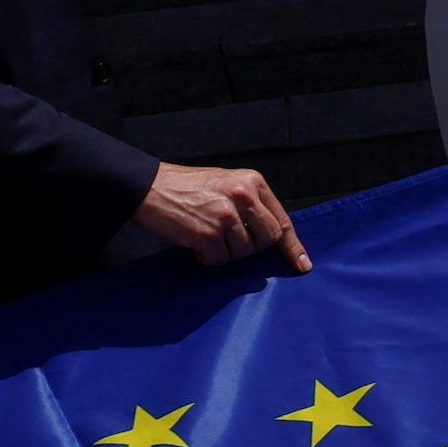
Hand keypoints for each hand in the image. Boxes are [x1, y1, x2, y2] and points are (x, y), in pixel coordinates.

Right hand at [125, 159, 306, 269]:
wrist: (146, 185)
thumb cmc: (184, 186)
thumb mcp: (225, 183)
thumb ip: (249, 204)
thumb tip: (269, 235)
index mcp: (252, 182)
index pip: (282, 220)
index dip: (292, 246)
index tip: (301, 265)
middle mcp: (243, 195)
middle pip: (267, 240)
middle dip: (250, 248)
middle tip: (227, 241)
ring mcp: (226, 215)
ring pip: (243, 253)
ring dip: (225, 253)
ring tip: (206, 236)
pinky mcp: (208, 233)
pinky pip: (220, 260)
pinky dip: (208, 258)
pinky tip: (195, 244)